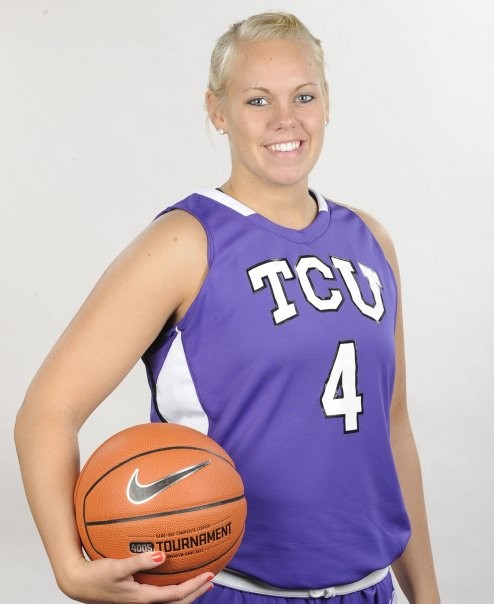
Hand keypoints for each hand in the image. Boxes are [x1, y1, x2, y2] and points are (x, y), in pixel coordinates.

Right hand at [60, 551, 213, 602]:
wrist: (77, 583)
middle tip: (211, 580)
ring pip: (170, 601)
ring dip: (187, 592)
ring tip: (199, 581)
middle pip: (177, 603)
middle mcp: (144, 602)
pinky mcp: (135, 594)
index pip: (175, 596)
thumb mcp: (116, 567)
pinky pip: (160, 594)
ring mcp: (140, 600)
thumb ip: (139, 562)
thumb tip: (161, 555)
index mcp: (142, 598)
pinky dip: (173, 588)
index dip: (194, 587)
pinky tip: (173, 575)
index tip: (209, 577)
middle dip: (196, 592)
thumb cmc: (95, 577)